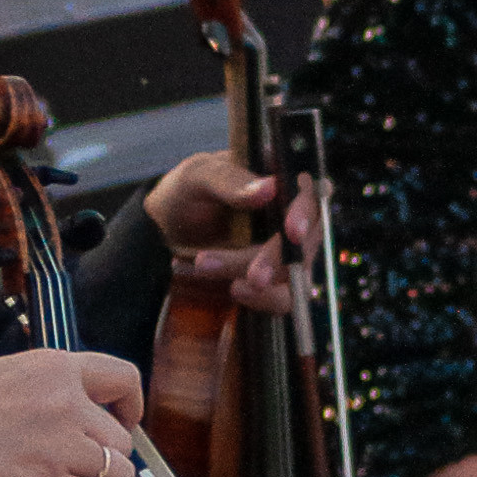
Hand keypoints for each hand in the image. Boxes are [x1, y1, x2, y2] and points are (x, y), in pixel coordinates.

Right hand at [0, 350, 143, 476]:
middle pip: (122, 439)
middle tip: (90, 472)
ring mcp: (61, 444)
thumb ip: (42, 392)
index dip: (131, 405)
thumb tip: (71, 421)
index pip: (123, 377)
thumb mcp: (1, 377)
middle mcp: (66, 401)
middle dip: (111, 459)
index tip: (124, 422)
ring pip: (119, 475)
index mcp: (53, 367)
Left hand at [145, 156, 318, 317]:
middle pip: (307, 238)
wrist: (165, 232)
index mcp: (280, 178)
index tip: (293, 232)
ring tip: (214, 271)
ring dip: (265, 283)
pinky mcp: (275, 278)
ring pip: (295, 271)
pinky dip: (263, 299)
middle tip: (256, 276)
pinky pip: (283, 295)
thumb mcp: (197, 177)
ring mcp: (285, 248)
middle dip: (279, 258)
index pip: (312, 191)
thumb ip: (229, 180)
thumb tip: (269, 188)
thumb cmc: (186, 192)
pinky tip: (235, 290)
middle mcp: (291, 213)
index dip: (308, 211)